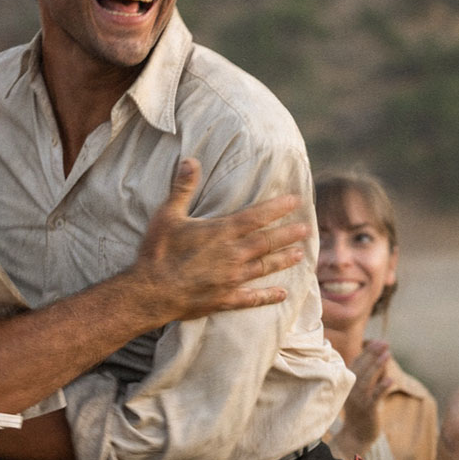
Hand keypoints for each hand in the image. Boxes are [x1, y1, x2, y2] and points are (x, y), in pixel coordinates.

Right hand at [130, 157, 308, 321]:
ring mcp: (231, 279)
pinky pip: (252, 298)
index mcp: (221, 232)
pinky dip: (269, 296)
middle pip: (267, 242)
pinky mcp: (225, 300)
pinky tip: (283, 294)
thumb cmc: (158, 252)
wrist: (151, 292)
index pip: (256, 216)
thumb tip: (191, 160)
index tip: (296, 200)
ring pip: (265, 267)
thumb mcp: (167, 215)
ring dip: (283, 260)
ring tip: (300, 255)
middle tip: (307, 229)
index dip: (277, 208)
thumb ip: (183, 187)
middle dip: (288, 234)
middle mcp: (232, 255)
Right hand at [337, 340, 392, 456]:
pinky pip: (375, 397)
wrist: (355, 436)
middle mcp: (351, 389)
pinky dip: (382, 388)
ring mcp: (359, 400)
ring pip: (367, 380)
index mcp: (348, 383)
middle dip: (372, 354)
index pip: (357, 362)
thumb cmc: (360, 412)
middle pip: (361, 367)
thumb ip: (370, 377)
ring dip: (377, 366)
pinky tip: (391, 379)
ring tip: (387, 354)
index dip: (367, 351)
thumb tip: (382, 360)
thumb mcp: (362, 392)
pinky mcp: (368, 410)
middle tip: (384, 342)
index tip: (378, 341)